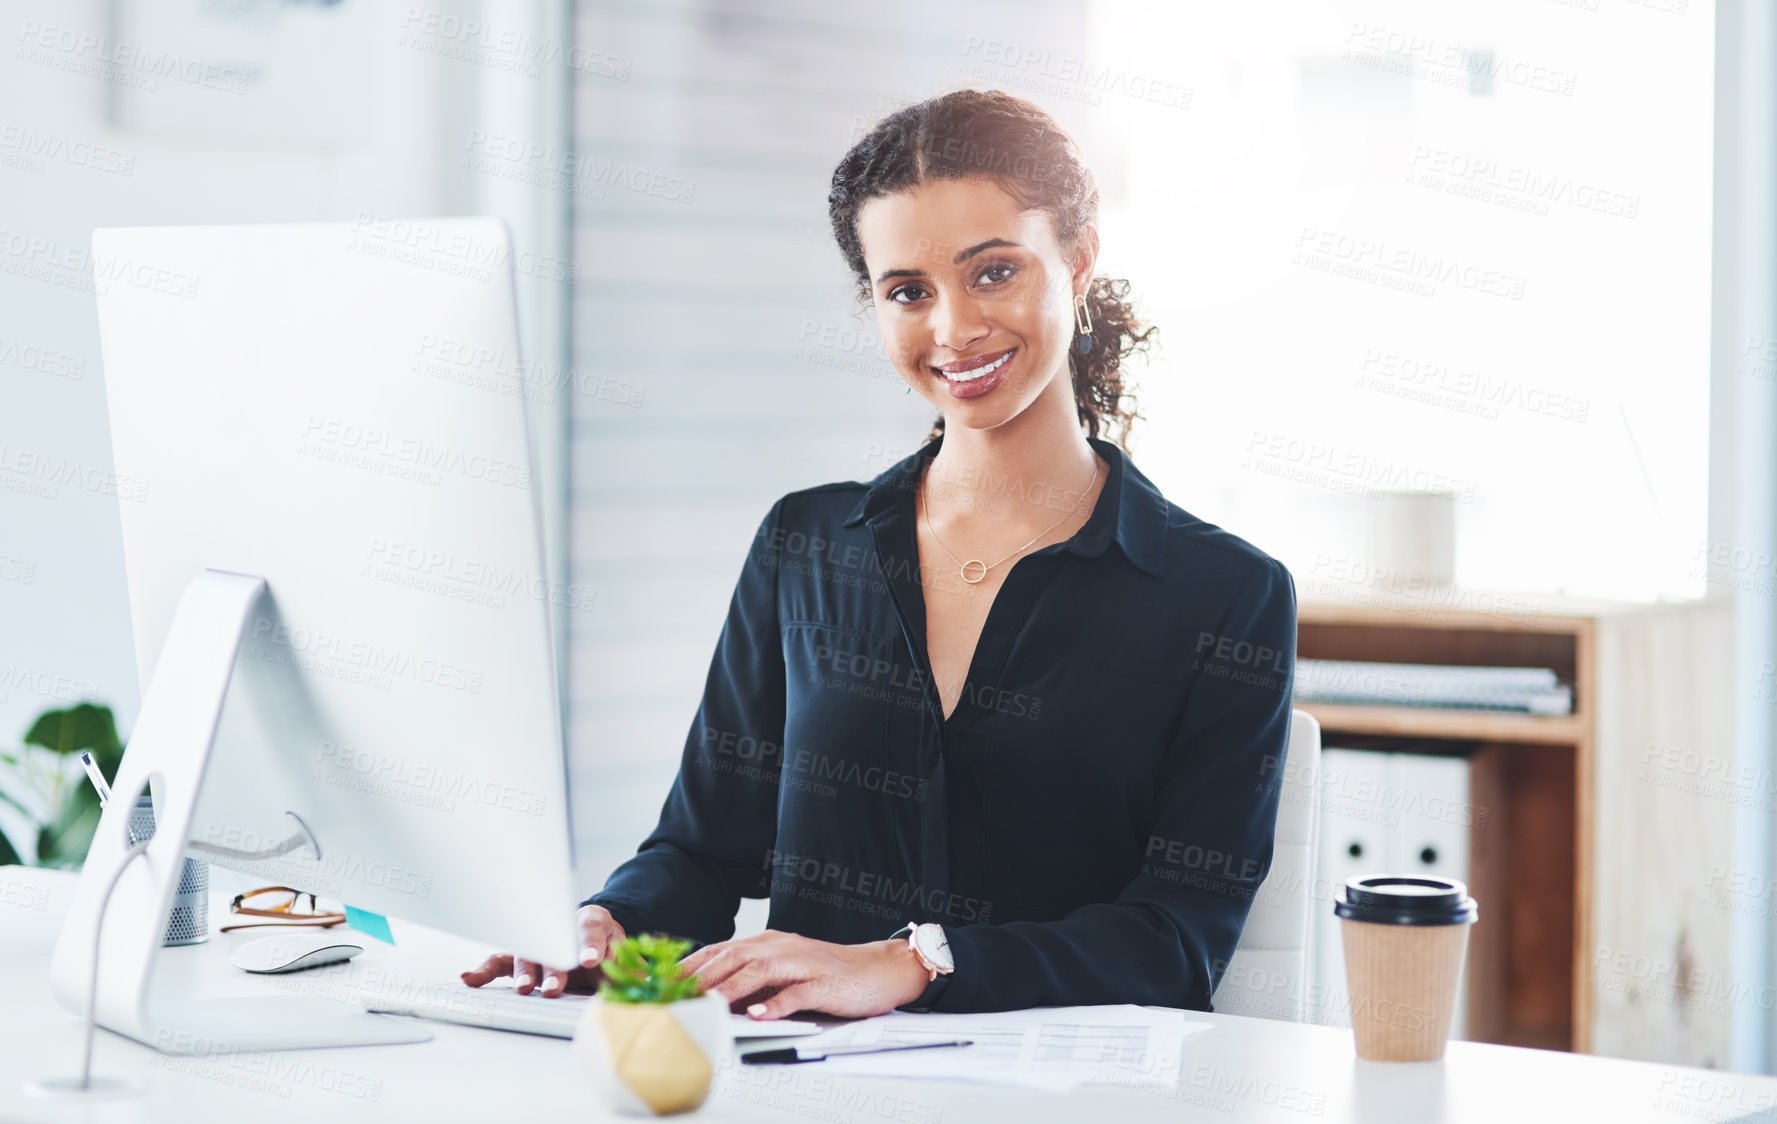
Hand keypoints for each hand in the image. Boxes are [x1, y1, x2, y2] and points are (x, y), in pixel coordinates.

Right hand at [460, 904, 626, 997]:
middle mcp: (559, 928)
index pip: (590, 930)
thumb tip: (625, 983)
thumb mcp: (623, 955)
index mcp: (591, 922)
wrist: (595, 940)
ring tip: (526, 988)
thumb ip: (621, 967)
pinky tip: (469, 979)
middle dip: (555, 966)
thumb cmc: (606, 948)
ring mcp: (538, 942)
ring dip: (525, 972)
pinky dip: (484, 971)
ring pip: (527, 954)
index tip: (590, 958)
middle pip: (554, 945)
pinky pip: (499, 963)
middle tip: (557, 986)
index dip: (589, 944)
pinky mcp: (521, 957)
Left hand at [679, 930, 930, 1019]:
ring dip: (730, 986)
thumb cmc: (829, 974)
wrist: (879, 969)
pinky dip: (776, 1003)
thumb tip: (715, 1000)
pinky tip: (759, 1014)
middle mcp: (782, 947)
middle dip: (700, 974)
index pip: (721, 949)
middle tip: (672, 992)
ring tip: (707, 1002)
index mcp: (769, 944)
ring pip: (760, 970)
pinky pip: (797, 992)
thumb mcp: (785, 974)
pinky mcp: (824, 982)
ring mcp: (803, 963)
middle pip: (734, 956)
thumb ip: (752, 982)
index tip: (661, 979)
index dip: (690, 963)